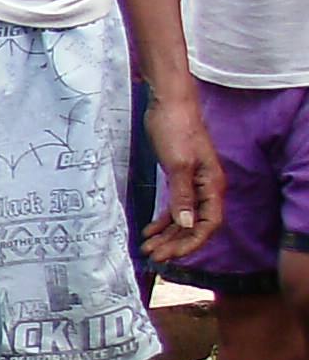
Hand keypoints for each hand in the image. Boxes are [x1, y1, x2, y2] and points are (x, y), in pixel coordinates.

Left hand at [139, 89, 225, 263]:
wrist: (169, 103)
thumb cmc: (175, 128)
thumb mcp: (178, 164)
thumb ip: (184, 196)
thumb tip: (188, 223)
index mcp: (212, 185)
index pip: (209, 224)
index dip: (191, 243)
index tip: (171, 255)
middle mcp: (207, 187)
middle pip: (195, 225)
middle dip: (175, 243)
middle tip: (153, 256)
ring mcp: (194, 182)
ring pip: (184, 217)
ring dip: (168, 235)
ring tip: (148, 247)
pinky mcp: (180, 176)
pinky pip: (175, 206)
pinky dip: (164, 220)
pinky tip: (149, 230)